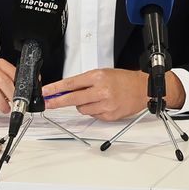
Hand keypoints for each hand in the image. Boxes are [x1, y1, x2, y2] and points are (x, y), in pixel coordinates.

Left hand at [38, 68, 173, 121]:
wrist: (142, 89)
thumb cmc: (123, 80)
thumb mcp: (102, 73)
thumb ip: (84, 82)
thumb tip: (66, 90)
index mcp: (98, 77)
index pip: (71, 84)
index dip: (56, 89)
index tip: (46, 92)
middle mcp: (101, 91)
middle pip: (73, 99)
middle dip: (58, 102)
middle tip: (48, 103)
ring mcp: (105, 105)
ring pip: (82, 109)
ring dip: (82, 105)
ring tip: (94, 98)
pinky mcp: (109, 116)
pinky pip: (93, 115)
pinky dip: (94, 110)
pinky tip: (103, 104)